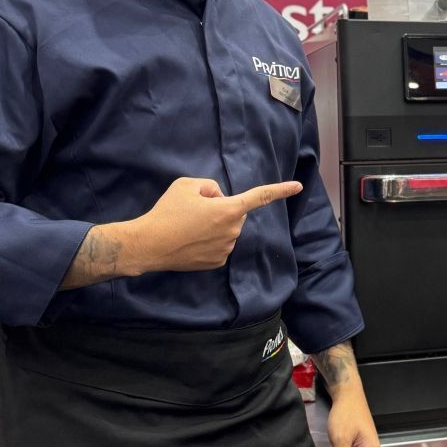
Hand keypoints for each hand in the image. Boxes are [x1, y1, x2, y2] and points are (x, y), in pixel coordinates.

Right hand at [126, 177, 301, 272]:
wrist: (149, 244)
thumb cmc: (167, 212)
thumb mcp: (187, 185)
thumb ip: (210, 186)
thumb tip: (218, 198)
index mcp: (229, 210)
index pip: (259, 197)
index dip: (280, 190)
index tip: (298, 186)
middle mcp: (233, 231)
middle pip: (235, 212)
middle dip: (221, 208)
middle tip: (194, 210)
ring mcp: (226, 249)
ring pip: (226, 229)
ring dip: (214, 225)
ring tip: (188, 227)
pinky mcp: (217, 262)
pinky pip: (219, 244)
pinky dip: (208, 240)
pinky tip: (190, 240)